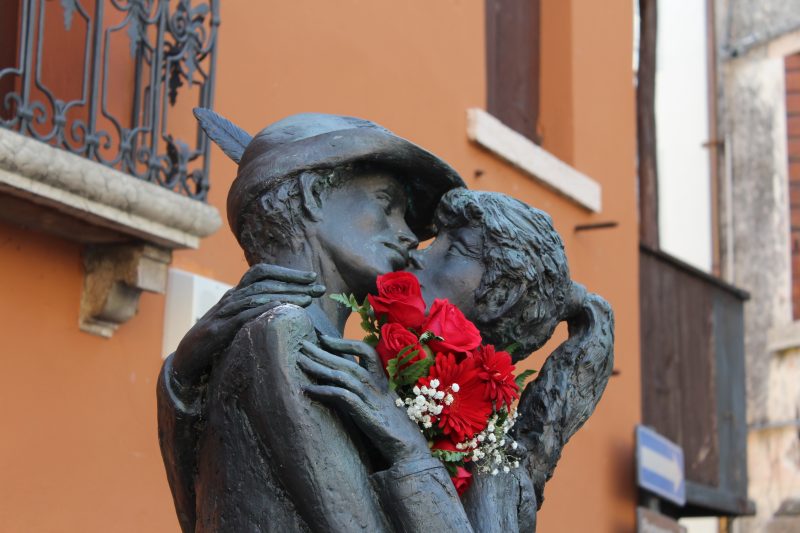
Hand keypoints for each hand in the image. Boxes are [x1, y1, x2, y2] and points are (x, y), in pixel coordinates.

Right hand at [172, 263, 323, 388]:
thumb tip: (289, 310)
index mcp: (236, 294)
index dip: (287, 272)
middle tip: (319, 287)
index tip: (313, 277)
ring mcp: (223, 313)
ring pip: (256, 295)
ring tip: (309, 299)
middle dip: (293, 282)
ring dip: (285, 295)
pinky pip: (243, 316)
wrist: (187, 359)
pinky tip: (282, 310)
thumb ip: (258, 313)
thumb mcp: (240, 323)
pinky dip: (264, 311)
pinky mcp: (218, 330)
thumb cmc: (218, 342)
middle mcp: (230, 298)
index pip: (262, 272)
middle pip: (264, 281)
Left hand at [298, 335, 429, 463]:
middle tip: (302, 344)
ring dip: (320, 366)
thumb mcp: (382, 407)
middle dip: (324, 351)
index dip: (344, 342)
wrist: (410, 452)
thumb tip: (343, 388)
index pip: (366, 351)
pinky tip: (308, 389)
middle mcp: (378, 386)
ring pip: (343, 374)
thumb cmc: (396, 433)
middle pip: (348, 360)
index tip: (323, 338)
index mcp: (382, 381)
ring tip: (300, 361)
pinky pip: (342, 396)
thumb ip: (368, 394)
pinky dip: (324, 391)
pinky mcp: (367, 414)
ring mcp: (372, 399)